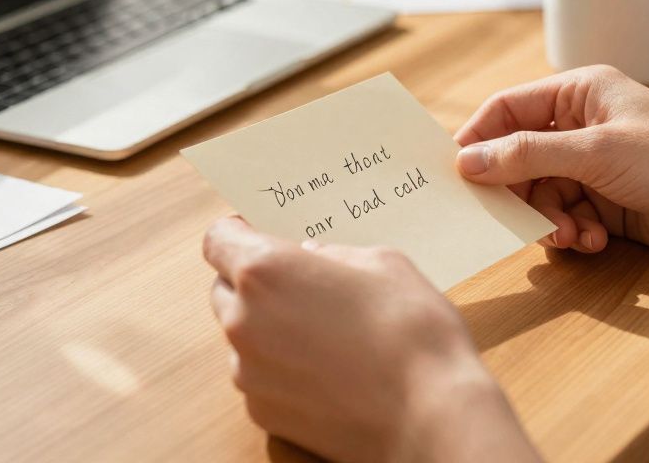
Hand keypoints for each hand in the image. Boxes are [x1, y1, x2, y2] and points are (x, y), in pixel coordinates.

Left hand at [203, 216, 539, 462]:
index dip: (236, 233)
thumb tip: (313, 259)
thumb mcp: (382, 262)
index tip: (255, 233)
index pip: (218, 240)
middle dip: (252, 284)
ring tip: (323, 334)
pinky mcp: (264, 413)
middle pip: (223, 290)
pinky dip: (281, 370)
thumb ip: (334, 254)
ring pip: (242, 338)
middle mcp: (243, 321)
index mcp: (265, 271)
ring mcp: (249, 373)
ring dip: (267, 329)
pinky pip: (260, 378)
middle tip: (300, 285)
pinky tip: (327, 371)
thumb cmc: (411, 329)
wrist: (429, 415)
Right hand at [455, 65, 648, 264]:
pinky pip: (567, 218)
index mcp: (580, 93)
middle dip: (518, 191)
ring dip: (549, 219)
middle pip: (519, 158)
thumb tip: (466, 161)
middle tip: (515, 219)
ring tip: (572, 234)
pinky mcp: (610, 205)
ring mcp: (596, 167)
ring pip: (541, 194)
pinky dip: (573, 233)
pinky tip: (594, 241)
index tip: (456, 175)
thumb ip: (527, 155)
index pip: (508, 109)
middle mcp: (583, 126)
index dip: (478, 139)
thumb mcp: (596, 152)